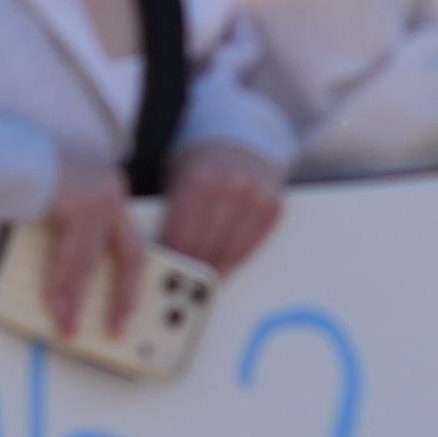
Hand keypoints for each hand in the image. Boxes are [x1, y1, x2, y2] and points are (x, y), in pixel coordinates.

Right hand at [40, 165, 147, 340]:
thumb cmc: (21, 179)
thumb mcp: (57, 210)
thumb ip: (71, 238)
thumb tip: (71, 289)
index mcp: (110, 189)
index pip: (130, 245)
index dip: (129, 284)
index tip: (126, 314)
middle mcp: (112, 188)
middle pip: (131, 253)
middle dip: (124, 297)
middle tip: (116, 331)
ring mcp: (99, 192)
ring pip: (94, 259)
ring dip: (78, 297)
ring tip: (67, 325)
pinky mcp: (82, 199)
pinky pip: (74, 254)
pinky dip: (63, 283)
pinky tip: (54, 303)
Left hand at [160, 143, 286, 275]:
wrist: (234, 144)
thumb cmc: (196, 171)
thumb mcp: (176, 185)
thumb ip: (171, 220)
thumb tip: (163, 265)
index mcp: (199, 181)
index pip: (183, 239)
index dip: (173, 264)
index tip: (165, 282)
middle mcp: (231, 187)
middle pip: (207, 248)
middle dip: (192, 273)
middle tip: (181, 292)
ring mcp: (256, 196)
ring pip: (232, 251)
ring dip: (216, 271)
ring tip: (202, 287)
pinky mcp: (274, 205)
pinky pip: (253, 245)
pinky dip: (237, 259)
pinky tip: (224, 268)